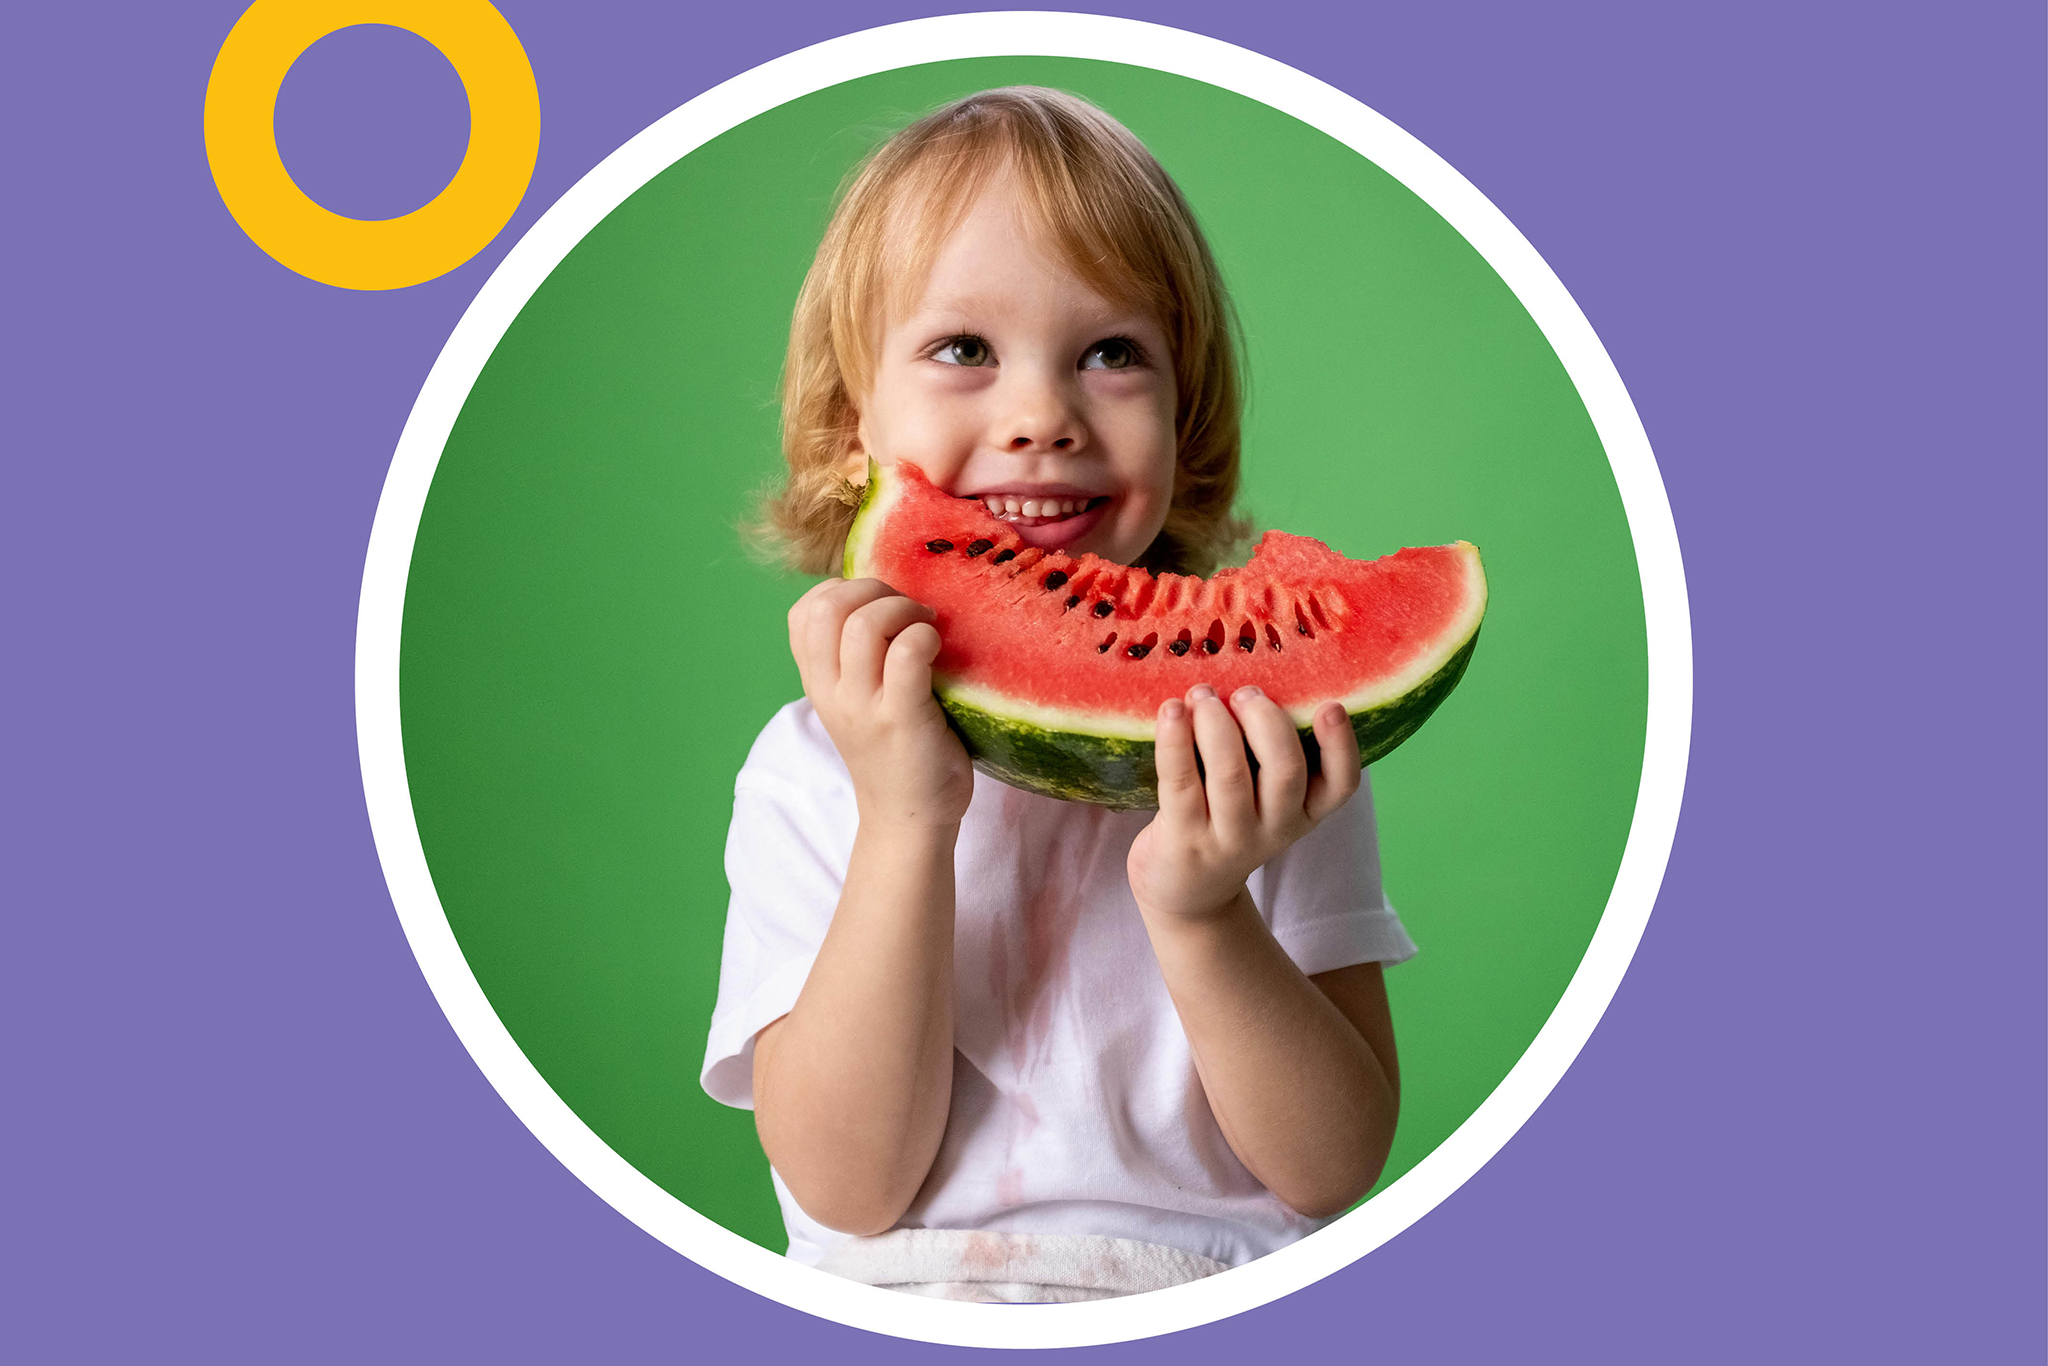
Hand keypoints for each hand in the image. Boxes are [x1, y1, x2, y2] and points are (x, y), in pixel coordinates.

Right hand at [788, 578, 973, 829]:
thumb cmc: (895, 752)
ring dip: (904, 610)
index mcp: (818, 683)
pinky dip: (925, 637)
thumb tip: (886, 599)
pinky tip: (938, 650)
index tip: (878, 607)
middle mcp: (831, 692)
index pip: (803, 612)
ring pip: (865, 624)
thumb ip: (856, 659)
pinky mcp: (901, 719)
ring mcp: (863, 707)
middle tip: (908, 612)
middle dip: (874, 590)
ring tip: (927, 629)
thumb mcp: (856, 702)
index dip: (842, 591)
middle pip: (827, 608)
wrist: (909, 819)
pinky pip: (906, 654)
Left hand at [1128, 684, 1361, 922]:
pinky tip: (1171, 711)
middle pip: (1286, 772)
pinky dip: (1176, 741)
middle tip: (1244, 692)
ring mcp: (1228, 838)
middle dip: (1266, 721)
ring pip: (1231, 776)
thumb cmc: (1227, 822)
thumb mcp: (1263, 798)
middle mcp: (1274, 829)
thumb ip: (1269, 752)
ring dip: (1216, 725)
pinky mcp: (1184, 839)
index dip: (1341, 746)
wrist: (1185, 892)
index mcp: (1304, 813)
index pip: (1341, 785)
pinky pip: (1181, 783)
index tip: (1331, 706)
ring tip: (1201, 694)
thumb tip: (1252, 677)